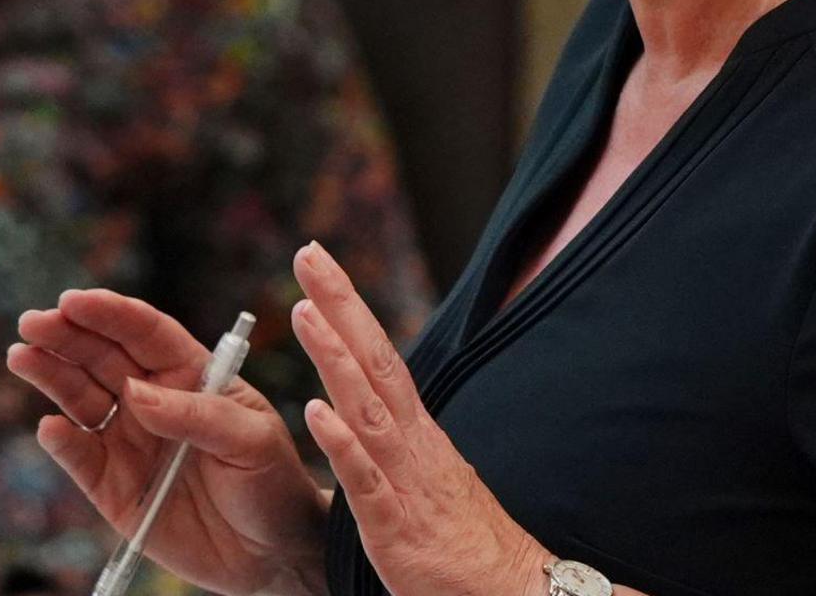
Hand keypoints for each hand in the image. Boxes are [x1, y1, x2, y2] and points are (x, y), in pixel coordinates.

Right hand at [9, 289, 329, 595]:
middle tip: (33, 323)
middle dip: (67, 335)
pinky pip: (79, 457)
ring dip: (50, 375)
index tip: (74, 301)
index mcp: (189, 374)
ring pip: (79, 398)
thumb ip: (196, 415)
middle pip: (102, 357)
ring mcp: (127, 441)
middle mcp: (151, 399)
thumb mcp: (250, 440)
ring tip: (22, 355)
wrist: (269, 553)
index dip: (110, 314)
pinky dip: (61, 442)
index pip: (144, 333)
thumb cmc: (271, 482)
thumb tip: (135, 394)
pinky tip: (50, 427)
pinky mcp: (111, 486)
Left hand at [291, 244, 549, 595]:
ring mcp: (405, 483)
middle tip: (309, 253)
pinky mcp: (396, 527)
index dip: (348, 310)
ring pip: (368, 408)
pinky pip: (365, 481)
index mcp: (416, 435)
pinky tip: (315, 413)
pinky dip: (343, 444)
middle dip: (341, 304)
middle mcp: (412, 445)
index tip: (319, 266)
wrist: (511, 592)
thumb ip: (398, 449)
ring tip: (303, 312)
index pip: (379, 357)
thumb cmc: (466, 547)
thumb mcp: (428, 484)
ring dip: (336, 358)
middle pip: (375, 361)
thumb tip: (367, 416)